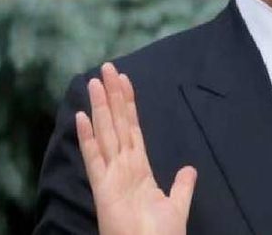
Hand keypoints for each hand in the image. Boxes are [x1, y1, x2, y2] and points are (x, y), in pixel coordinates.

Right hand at [76, 62, 196, 234]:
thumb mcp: (176, 204)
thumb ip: (182, 185)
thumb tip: (190, 169)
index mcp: (138, 169)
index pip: (132, 128)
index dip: (128, 104)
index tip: (124, 80)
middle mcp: (122, 167)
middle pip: (116, 123)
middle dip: (112, 95)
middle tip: (107, 67)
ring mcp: (110, 175)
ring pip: (105, 133)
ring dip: (100, 107)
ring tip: (94, 81)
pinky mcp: (103, 188)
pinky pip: (94, 158)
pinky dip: (87, 137)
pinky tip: (82, 116)